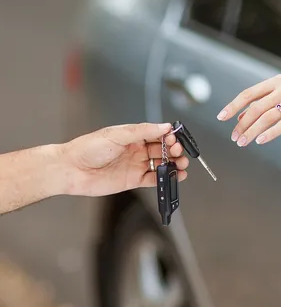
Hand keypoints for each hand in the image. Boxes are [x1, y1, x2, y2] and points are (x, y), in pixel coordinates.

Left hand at [61, 123, 189, 196]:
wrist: (71, 170)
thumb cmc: (88, 148)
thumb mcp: (117, 135)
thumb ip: (142, 131)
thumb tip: (164, 126)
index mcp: (132, 135)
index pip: (157, 133)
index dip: (169, 135)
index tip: (176, 138)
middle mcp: (136, 149)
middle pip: (162, 149)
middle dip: (173, 150)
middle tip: (178, 151)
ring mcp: (136, 165)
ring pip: (161, 163)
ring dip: (173, 164)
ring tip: (182, 164)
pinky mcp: (134, 180)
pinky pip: (154, 179)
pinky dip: (166, 178)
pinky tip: (175, 176)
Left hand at [216, 75, 280, 146]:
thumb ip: (265, 103)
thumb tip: (243, 118)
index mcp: (276, 82)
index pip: (249, 94)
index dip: (233, 106)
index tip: (222, 117)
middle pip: (255, 108)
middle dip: (242, 124)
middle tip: (234, 137)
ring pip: (266, 117)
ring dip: (252, 131)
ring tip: (243, 142)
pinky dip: (270, 133)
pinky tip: (260, 140)